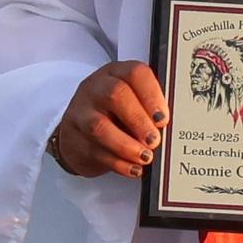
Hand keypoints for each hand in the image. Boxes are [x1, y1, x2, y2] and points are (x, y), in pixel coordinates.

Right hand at [53, 60, 168, 179]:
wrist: (77, 130)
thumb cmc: (115, 113)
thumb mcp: (132, 102)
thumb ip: (149, 108)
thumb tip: (170, 127)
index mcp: (116, 73)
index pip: (135, 73)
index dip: (152, 95)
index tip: (163, 118)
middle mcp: (95, 87)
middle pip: (116, 95)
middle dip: (139, 120)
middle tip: (154, 140)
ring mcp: (80, 111)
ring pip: (100, 126)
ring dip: (126, 145)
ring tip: (145, 157)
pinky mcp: (72, 137)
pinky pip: (94, 150)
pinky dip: (117, 163)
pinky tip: (133, 168)